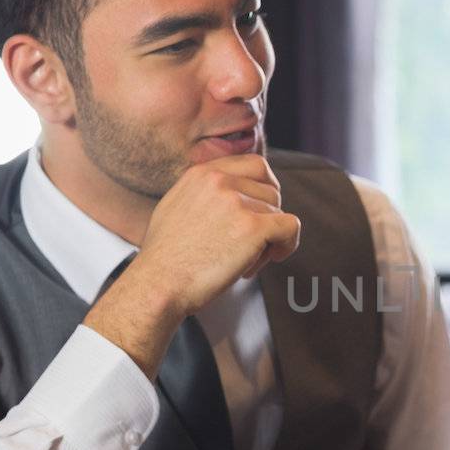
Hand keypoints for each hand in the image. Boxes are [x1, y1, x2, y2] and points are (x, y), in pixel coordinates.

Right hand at [128, 154, 301, 315]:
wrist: (158, 284)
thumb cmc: (166, 258)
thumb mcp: (176, 206)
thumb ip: (204, 193)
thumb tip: (234, 194)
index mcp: (201, 173)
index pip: (254, 165)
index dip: (265, 189)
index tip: (262, 211)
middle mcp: (219, 180)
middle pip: (271, 190)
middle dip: (268, 217)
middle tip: (253, 243)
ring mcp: (237, 202)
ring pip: (279, 211)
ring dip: (270, 238)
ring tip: (245, 260)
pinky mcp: (253, 226)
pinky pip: (291, 226)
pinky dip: (288, 244)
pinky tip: (273, 257)